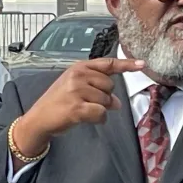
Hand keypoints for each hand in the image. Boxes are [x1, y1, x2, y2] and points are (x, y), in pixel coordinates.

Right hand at [11, 57, 146, 156]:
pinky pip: (101, 113)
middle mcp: (78, 76)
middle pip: (110, 86)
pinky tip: (86, 118)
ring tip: (83, 109)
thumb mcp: (76, 87)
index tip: (143, 64)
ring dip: (100, 109)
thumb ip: (97, 88)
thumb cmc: (59, 103)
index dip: (127, 65)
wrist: (39, 118)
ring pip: (107, 101)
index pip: (108, 64)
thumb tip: (117, 102)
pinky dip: (98, 119)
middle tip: (89, 102)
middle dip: (105, 97)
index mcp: (79, 67)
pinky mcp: (77, 108)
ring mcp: (77, 91)